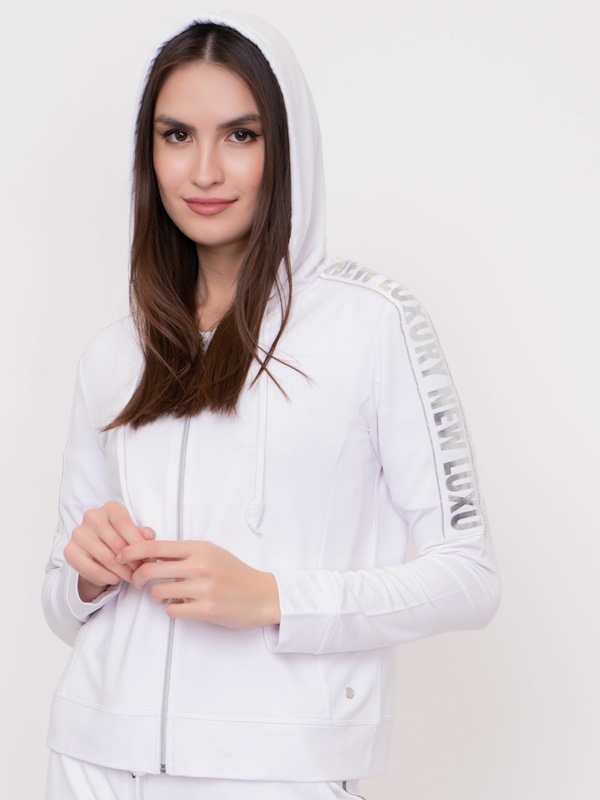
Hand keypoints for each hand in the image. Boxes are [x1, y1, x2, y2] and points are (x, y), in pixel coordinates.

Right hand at [64, 501, 154, 602]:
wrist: (98, 555)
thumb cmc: (120, 540)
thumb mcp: (134, 534)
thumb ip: (143, 534)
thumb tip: (148, 537)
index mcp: (110, 508)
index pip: (124, 524)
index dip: (138, 544)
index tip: (149, 558)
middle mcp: (92, 516)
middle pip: (116, 542)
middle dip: (132, 560)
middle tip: (141, 571)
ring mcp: (78, 533)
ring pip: (106, 557)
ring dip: (122, 571)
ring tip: (131, 577)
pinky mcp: (70, 550)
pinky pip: (90, 568)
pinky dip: (106, 577)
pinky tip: (115, 579)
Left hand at [118, 540, 280, 628]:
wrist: (262, 595)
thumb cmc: (233, 573)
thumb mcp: (211, 553)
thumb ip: (184, 553)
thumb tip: (149, 553)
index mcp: (199, 548)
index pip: (156, 546)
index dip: (132, 551)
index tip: (120, 556)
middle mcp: (200, 565)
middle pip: (150, 570)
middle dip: (138, 577)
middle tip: (140, 582)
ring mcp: (204, 588)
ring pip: (157, 592)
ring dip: (156, 596)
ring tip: (166, 595)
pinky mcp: (206, 609)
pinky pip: (172, 610)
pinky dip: (172, 609)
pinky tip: (182, 605)